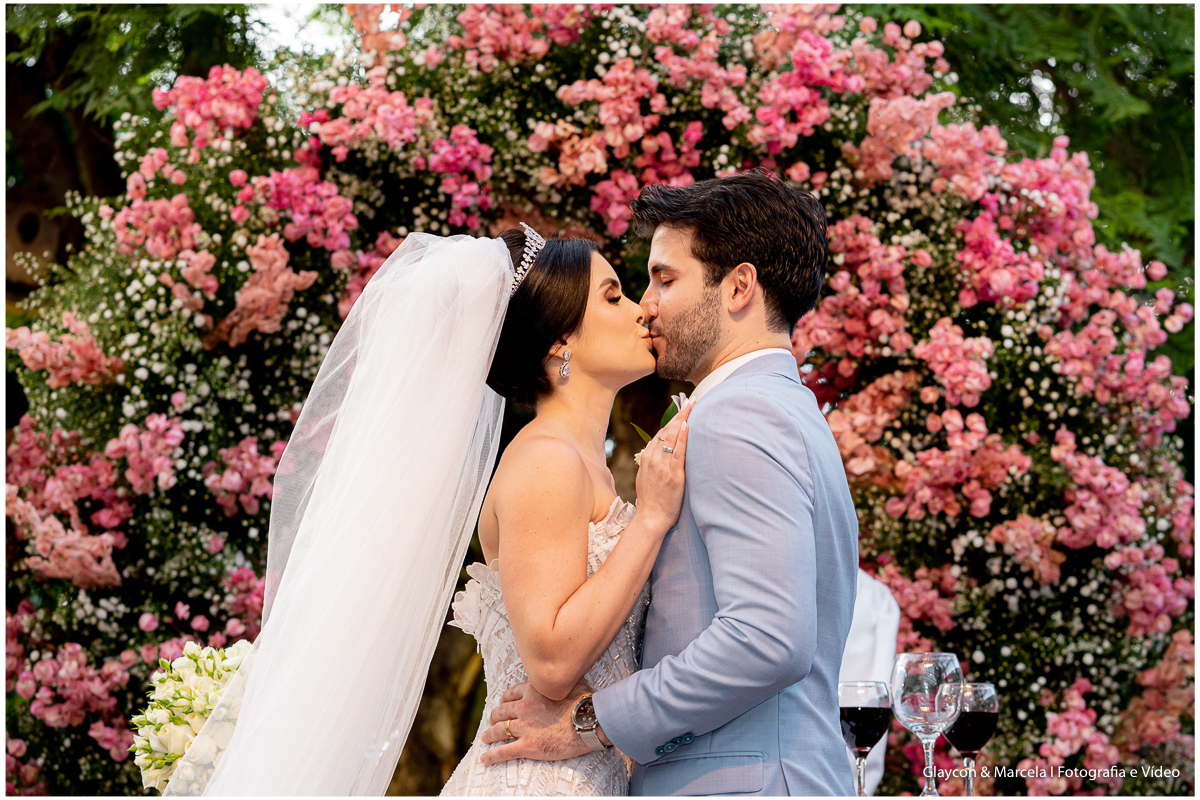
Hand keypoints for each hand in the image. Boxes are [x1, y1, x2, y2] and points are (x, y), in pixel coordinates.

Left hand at [478, 679, 592, 764]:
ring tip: (485, 738)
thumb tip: (567, 671)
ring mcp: (525, 726)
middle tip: (492, 722)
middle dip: (494, 717)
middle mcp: (525, 707)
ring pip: (498, 730)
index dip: (504, 700)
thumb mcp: (573, 681)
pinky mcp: (528, 745)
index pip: (511, 694)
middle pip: (501, 712)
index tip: (502, 704)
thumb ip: (563, 677)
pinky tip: (485, 759)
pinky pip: (504, 751)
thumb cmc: (585, 702)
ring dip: (489, 735)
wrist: (590, 722)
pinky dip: (492, 756)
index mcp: (533, 690)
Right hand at [634, 399, 692, 531]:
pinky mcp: (673, 476)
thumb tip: (660, 452)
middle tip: (691, 402)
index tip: (681, 410)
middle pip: (666, 431)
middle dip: (679, 415)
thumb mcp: (645, 478)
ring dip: (683, 420)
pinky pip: (678, 452)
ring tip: (693, 407)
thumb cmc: (650, 501)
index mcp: (646, 459)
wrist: (650, 519)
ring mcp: (662, 467)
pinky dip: (683, 438)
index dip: (671, 420)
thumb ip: (652, 463)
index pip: (660, 434)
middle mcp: (653, 460)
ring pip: (672, 438)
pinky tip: (689, 426)